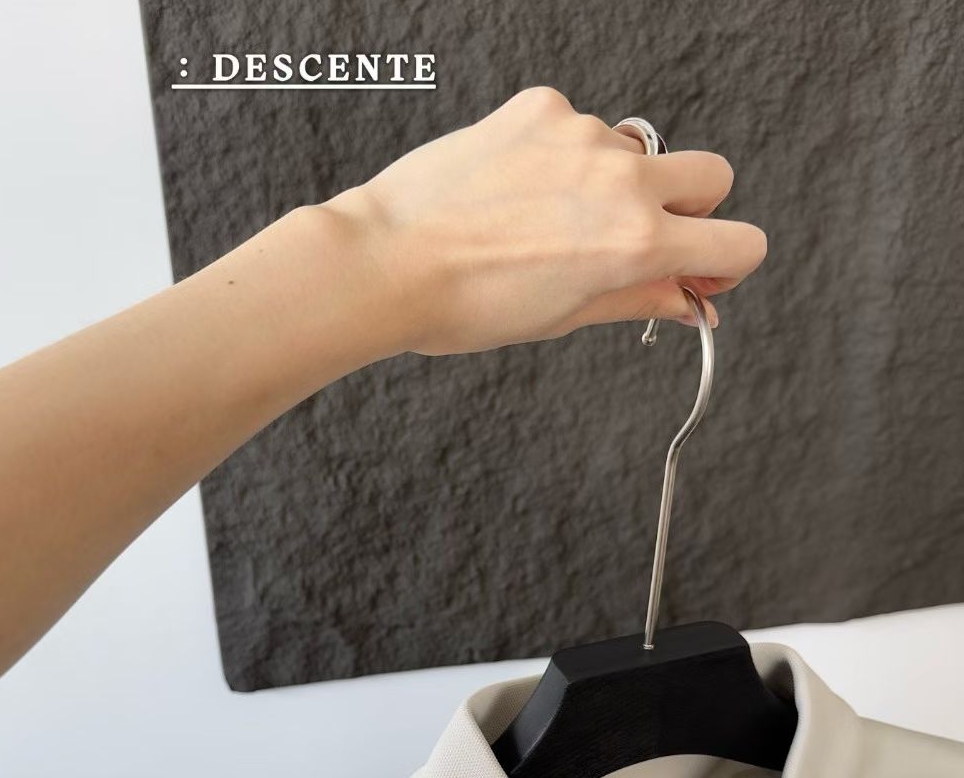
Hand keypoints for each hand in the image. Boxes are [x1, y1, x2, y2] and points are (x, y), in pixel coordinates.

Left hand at [324, 86, 766, 355]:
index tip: (699, 275)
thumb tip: (686, 302)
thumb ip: (637, 299)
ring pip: (634, 153)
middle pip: (711, 176)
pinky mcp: (541, 108)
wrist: (390, 261)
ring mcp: (582, 135)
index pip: (739, 242)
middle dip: (691, 209)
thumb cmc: (467, 304)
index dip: (726, 266)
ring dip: (613, 184)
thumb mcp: (564, 317)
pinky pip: (578, 128)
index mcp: (637, 243)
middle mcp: (623, 180)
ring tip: (546, 221)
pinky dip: (562, 157)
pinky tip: (516, 189)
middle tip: (637, 241)